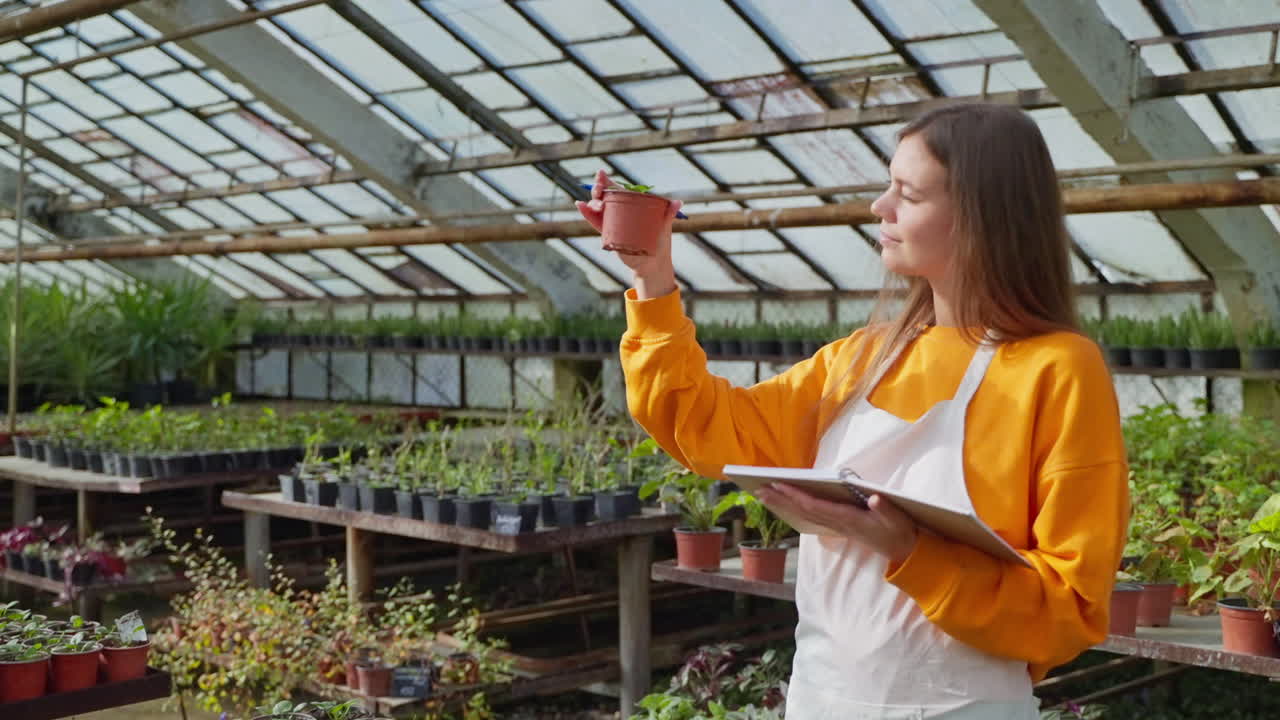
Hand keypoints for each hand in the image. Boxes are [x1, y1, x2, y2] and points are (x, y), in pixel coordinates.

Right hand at [575, 169, 682, 298]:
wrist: (651, 263)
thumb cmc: (660, 242)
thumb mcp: (663, 226)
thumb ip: (668, 214)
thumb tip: (678, 203)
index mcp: (633, 203)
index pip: (618, 188)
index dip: (608, 180)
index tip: (601, 174)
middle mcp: (621, 209)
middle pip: (605, 195)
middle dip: (598, 189)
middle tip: (598, 189)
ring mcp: (613, 220)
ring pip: (598, 207)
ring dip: (592, 201)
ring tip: (595, 204)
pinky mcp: (608, 232)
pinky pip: (595, 221)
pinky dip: (586, 213)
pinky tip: (580, 206)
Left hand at [755, 482, 918, 564]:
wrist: (904, 552)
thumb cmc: (900, 531)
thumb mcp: (897, 519)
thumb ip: (886, 509)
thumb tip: (876, 498)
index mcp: (848, 519)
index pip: (815, 506)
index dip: (795, 496)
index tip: (777, 485)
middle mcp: (838, 523)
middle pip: (803, 511)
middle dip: (781, 500)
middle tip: (758, 490)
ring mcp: (837, 526)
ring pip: (804, 515)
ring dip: (784, 505)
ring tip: (764, 495)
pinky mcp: (839, 526)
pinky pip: (811, 517)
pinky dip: (795, 509)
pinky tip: (785, 505)